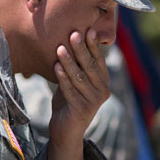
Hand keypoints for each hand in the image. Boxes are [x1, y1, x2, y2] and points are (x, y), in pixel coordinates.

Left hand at [48, 28, 110, 148]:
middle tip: (73, 34)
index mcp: (103, 81)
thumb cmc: (68, 101)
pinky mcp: (82, 110)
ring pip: (79, 77)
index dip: (93, 45)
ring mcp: (94, 102)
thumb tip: (71, 39)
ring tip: (60, 48)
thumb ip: (76, 65)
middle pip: (91, 66)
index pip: (99, 60)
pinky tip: (56, 66)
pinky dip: (62, 78)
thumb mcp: (74, 80)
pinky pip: (70, 90)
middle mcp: (103, 91)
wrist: (65, 130)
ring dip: (69, 62)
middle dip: (81, 49)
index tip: (88, 29)